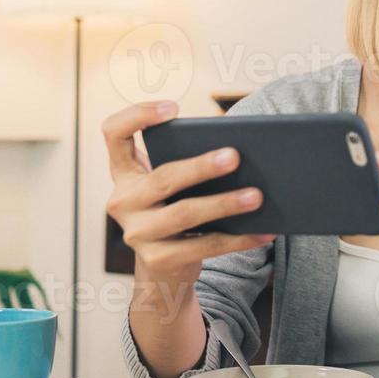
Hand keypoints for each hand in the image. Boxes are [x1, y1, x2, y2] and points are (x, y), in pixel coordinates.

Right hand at [103, 101, 274, 286]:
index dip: (138, 115)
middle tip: (235, 156)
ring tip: (257, 196)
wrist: (164, 270)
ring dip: (225, 204)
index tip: (174, 107)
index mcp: (125, 173)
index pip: (114, 133)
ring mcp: (137, 233)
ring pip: (185, 213)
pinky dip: (239, 239)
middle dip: (201, 167)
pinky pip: (205, 245)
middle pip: (163, 178)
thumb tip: (241, 153)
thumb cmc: (175, 212)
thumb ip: (188, 164)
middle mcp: (123, 201)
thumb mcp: (172, 187)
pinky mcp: (158, 260)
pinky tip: (264, 231)